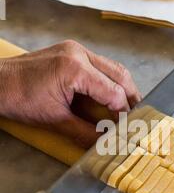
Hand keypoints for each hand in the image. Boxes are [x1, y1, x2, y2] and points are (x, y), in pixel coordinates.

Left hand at [0, 40, 141, 147]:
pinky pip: (98, 65)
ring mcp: (74, 49)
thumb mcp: (55, 120)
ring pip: (111, 67)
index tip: (129, 127)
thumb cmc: (18, 98)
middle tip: (137, 116)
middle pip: (119, 74)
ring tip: (126, 107)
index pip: (113, 91)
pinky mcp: (70, 51)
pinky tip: (108, 95)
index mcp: (75, 68)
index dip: (124, 112)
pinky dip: (107, 80)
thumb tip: (106, 143)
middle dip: (131, 96)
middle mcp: (79, 53)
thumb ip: (85, 132)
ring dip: (121, 87)